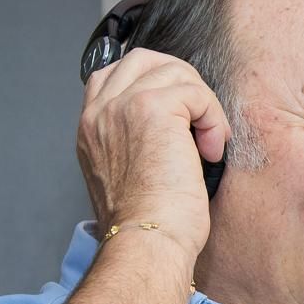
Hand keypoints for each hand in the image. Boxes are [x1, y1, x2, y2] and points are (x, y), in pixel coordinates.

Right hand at [75, 48, 228, 259]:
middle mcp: (100, 111)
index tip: (178, 114)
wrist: (145, 243)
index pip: (114, 74)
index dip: (153, 82)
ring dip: (202, 106)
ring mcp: (123, 106)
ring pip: (176, 73)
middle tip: (199, 120)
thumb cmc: (144, 225)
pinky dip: (213, 121)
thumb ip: (132, 140)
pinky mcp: (153, 109)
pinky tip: (210, 153)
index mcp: (90, 127)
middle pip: (145, 59)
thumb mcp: (124, 175)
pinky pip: (198, 94)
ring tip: (206, 145)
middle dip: (181, 81)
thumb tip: (172, 126)